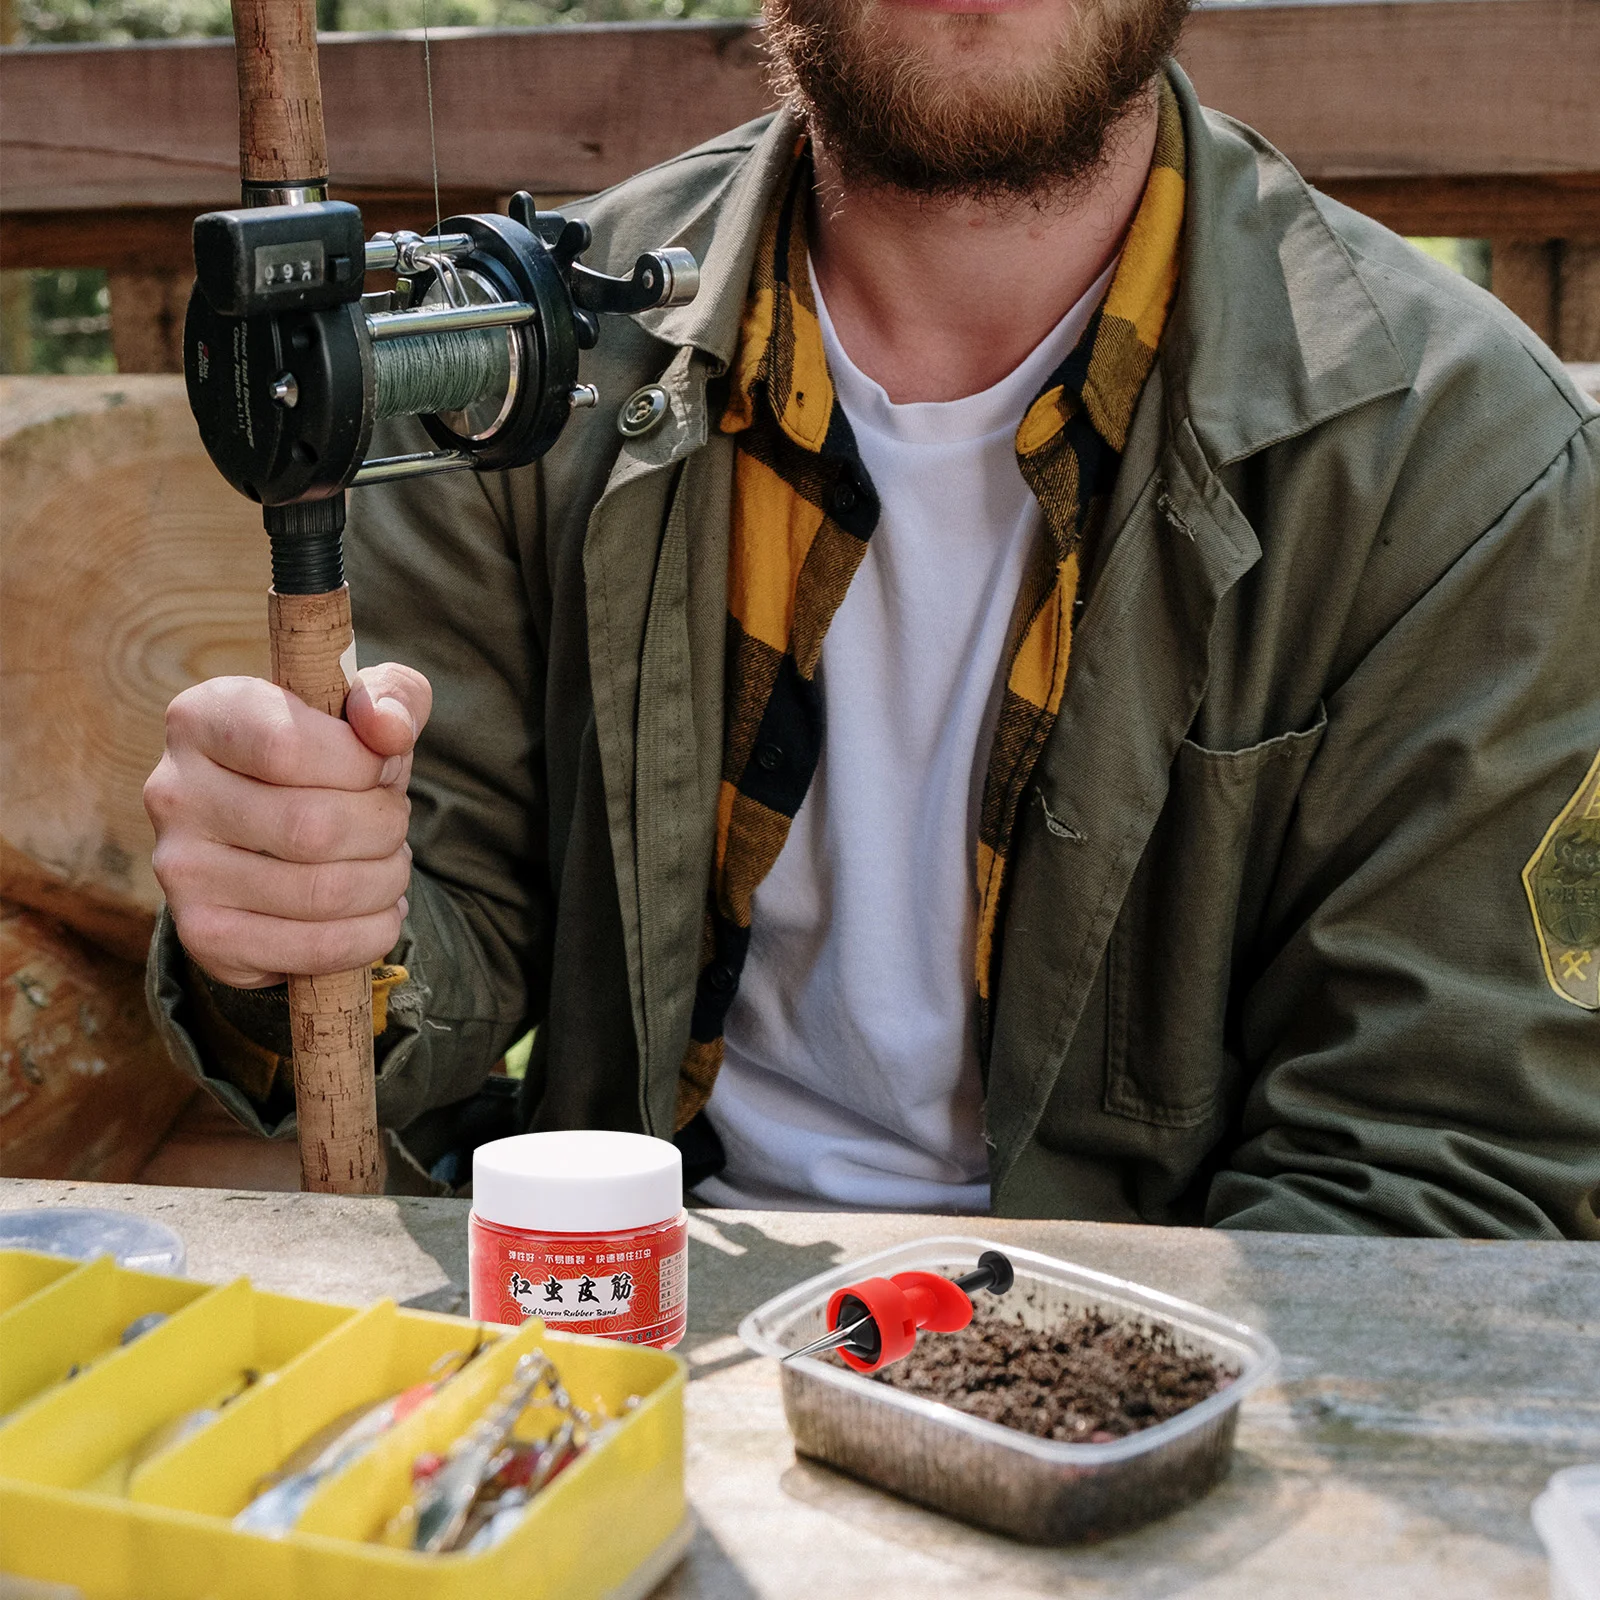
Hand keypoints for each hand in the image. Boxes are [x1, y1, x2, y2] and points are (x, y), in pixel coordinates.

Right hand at [145, 664, 431, 987]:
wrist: (279, 840)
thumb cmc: (331, 757)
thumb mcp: (368, 708)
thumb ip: (392, 698)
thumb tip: (388, 729)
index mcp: (203, 717)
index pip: (288, 745)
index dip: (363, 764)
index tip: (384, 766)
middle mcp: (173, 792)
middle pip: (314, 827)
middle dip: (386, 828)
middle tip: (393, 824)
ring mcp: (179, 870)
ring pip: (323, 891)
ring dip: (386, 881)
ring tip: (389, 865)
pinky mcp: (205, 935)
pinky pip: (316, 947)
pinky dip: (372, 933)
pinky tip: (375, 911)